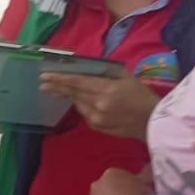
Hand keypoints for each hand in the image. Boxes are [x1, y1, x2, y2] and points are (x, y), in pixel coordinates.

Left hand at [41, 68, 159, 139]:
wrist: (152, 122)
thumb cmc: (141, 95)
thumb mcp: (126, 76)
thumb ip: (106, 71)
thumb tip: (87, 67)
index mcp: (106, 90)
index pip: (77, 82)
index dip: (59, 78)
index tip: (45, 75)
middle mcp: (98, 105)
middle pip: (72, 94)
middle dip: (56, 87)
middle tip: (43, 82)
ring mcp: (96, 118)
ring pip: (76, 103)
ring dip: (67, 95)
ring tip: (56, 88)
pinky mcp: (97, 127)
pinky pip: (83, 113)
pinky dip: (80, 104)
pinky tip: (78, 100)